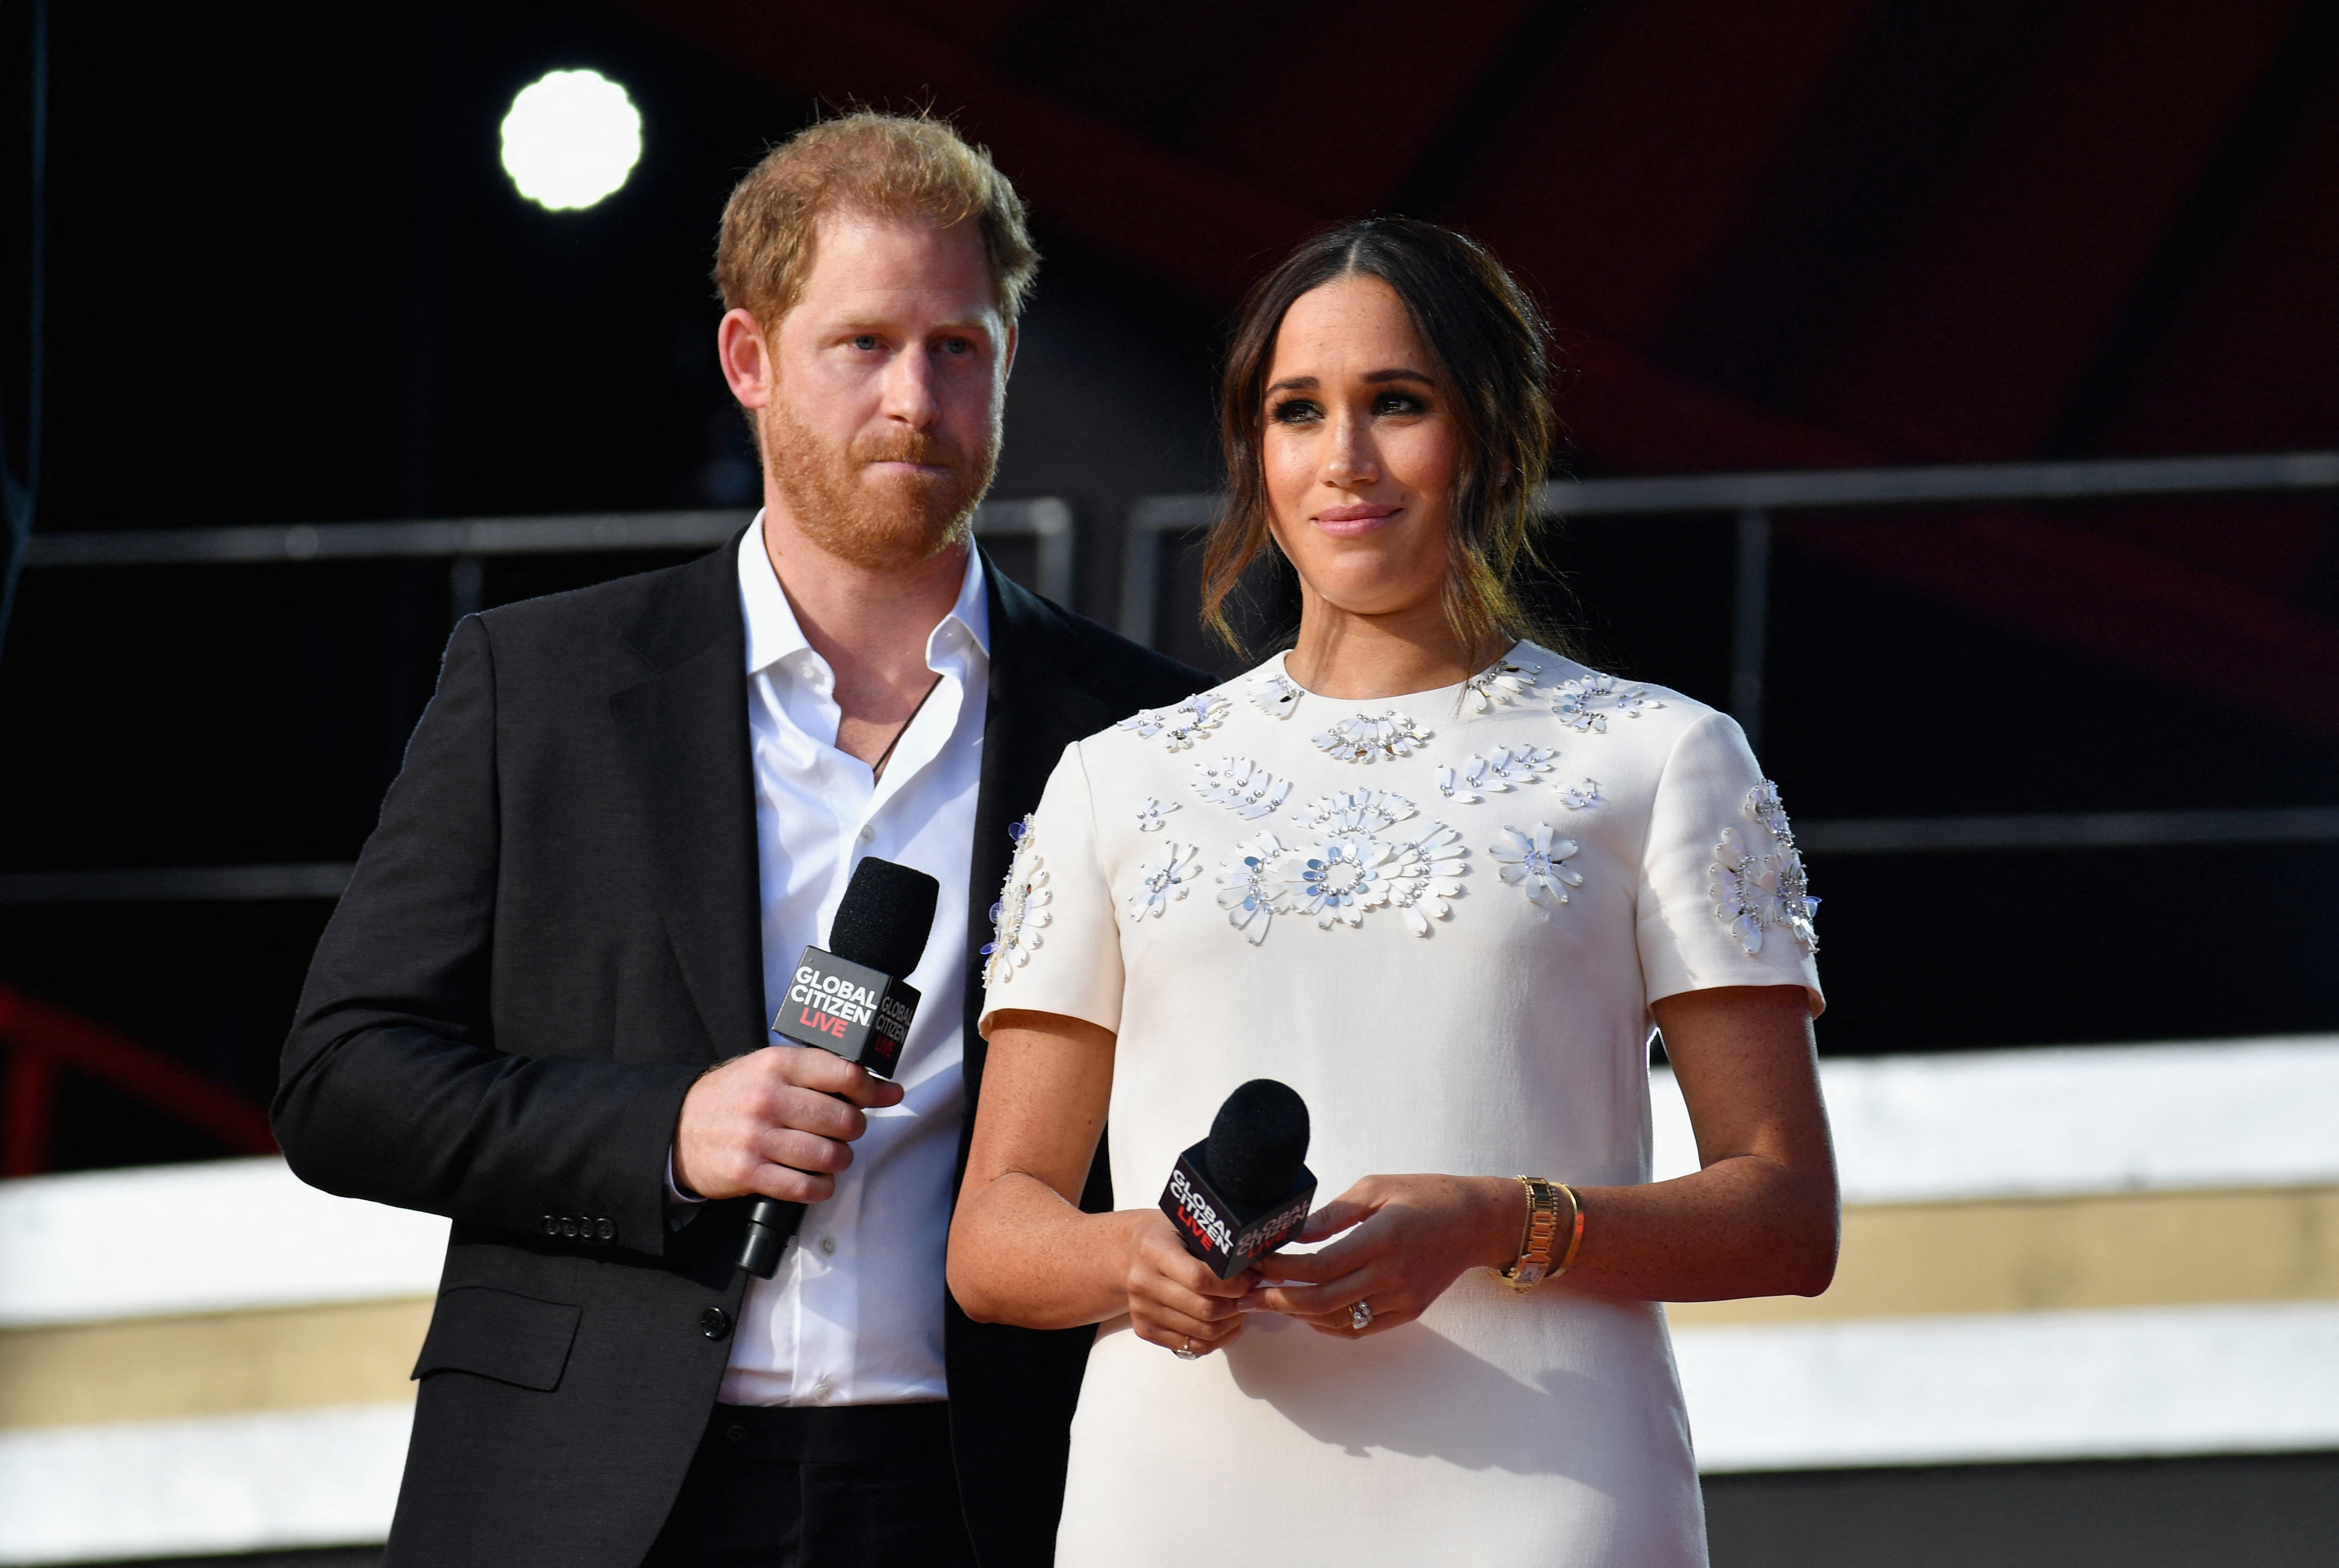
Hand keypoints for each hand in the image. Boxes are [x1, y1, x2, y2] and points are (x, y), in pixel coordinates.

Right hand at [671, 1046, 905, 1202]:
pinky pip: (804, 1187)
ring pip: (828, 1156)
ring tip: (832, 1157)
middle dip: (855, 1130)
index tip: (881, 1098)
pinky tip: (816, 1181)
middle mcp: (768, 1099)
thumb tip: (886, 1089)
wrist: (676, 1128)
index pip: (844, 1074)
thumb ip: (821, 1074)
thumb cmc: (733, 1098)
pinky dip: (819, 1188)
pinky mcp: (748, 1172)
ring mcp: (757, 1137)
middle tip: (846, 1132)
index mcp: (776, 1065)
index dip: (872, 1089)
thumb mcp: (769, 1070)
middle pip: (843, 1120)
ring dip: (840, 1160)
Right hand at [1126, 1210, 1255, 1358]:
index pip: (1200, 1278)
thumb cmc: (1170, 1235)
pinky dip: (1218, 1339)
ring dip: (1231, 1322)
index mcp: (1153, 1250)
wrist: (1131, 1252)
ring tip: (1242, 1306)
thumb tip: (1268, 1268)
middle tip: (1252, 1294)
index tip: (1252, 1279)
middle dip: (1237, 1305)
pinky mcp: (1144, 1329)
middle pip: (1204, 1309)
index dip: (1233, 1284)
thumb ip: (1222, 1247)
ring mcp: (1141, 1309)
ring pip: (1202, 1332)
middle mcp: (1142, 1281)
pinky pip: (1191, 1347)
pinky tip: (1228, 1322)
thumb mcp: (1192, 1227)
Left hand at [1248, 1174, 1520, 1336]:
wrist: (1475, 1222)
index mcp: (1382, 1238)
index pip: (1320, 1265)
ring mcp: (1401, 1299)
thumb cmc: (1424, 1196)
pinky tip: (1307, 1311)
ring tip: (1269, 1301)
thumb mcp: (1375, 1188)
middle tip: (1248, 1293)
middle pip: (1322, 1300)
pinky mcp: (1407, 1312)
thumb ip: (1333, 1214)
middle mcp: (1392, 1275)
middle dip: (1278, 1299)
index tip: (1256, 1261)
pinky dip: (1327, 1324)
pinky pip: (1358, 1329)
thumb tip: (1294, 1233)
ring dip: (1298, 1314)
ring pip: (1337, 1320)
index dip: (1282, 1268)